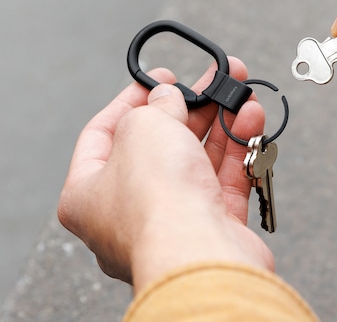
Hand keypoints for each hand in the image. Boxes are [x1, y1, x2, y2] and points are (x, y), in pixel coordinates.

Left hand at [57, 58, 273, 292]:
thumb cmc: (154, 203)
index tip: (158, 79)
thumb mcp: (143, 127)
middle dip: (188, 109)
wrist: (199, 256)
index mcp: (87, 194)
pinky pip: (223, 183)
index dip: (131, 99)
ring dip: (219, 124)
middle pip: (158, 146)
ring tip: (238, 94)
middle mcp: (125, 213)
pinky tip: (249, 121)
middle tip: (208, 83)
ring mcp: (170, 223)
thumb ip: (155, 106)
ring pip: (195, 163)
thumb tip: (168, 98)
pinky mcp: (210, 231)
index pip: (102, 134)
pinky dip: (238, 150)